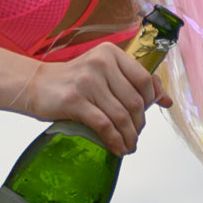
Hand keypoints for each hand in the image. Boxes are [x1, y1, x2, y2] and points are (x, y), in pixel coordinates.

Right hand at [18, 44, 165, 153]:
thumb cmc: (74, 81)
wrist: (36, 85)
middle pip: (134, 101)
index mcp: (111, 53)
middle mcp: (101, 63)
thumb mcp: (104, 73)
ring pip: (121, 115)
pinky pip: (104, 125)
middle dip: (139, 124)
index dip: (150, 102)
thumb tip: (166, 100)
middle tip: (135, 135)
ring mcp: (87, 81)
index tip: (144, 115)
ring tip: (128, 146)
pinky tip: (117, 148)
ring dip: (129, 136)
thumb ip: (133, 82)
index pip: (144, 80)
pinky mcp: (75, 100)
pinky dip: (114, 140)